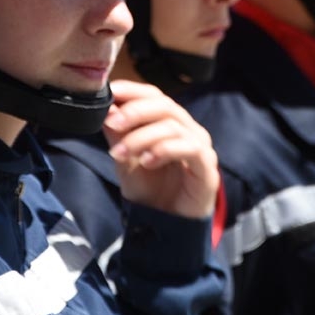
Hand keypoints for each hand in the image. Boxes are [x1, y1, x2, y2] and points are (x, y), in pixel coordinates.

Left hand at [103, 79, 218, 219]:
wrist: (165, 224)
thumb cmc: (150, 188)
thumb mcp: (124, 157)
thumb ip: (117, 133)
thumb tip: (107, 106)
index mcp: (170, 122)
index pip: (154, 95)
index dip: (133, 90)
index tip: (111, 91)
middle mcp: (188, 129)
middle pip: (165, 106)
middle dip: (135, 111)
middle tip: (112, 123)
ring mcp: (200, 146)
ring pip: (172, 127)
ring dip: (141, 137)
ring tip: (119, 154)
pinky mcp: (207, 167)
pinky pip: (189, 148)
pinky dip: (165, 150)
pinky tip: (147, 161)